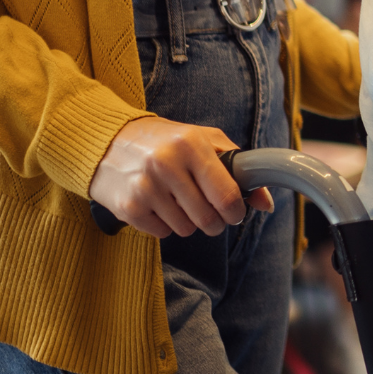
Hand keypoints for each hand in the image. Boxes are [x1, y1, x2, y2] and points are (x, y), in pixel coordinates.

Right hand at [86, 116, 269, 237]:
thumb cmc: (164, 140)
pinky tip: (157, 205)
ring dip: (188, 222)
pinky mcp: (128, 207)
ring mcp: (144, 187)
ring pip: (186, 230)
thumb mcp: (203, 140)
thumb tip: (266, 203)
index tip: (234, 212)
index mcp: (190, 145)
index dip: (236, 211)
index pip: (226, 195)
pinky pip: (163, 233)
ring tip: (177, 201)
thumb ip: (238, 167)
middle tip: (208, 211)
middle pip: (208, 219)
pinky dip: (165, 225)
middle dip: (215, 222)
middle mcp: (166, 164)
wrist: (106, 141)